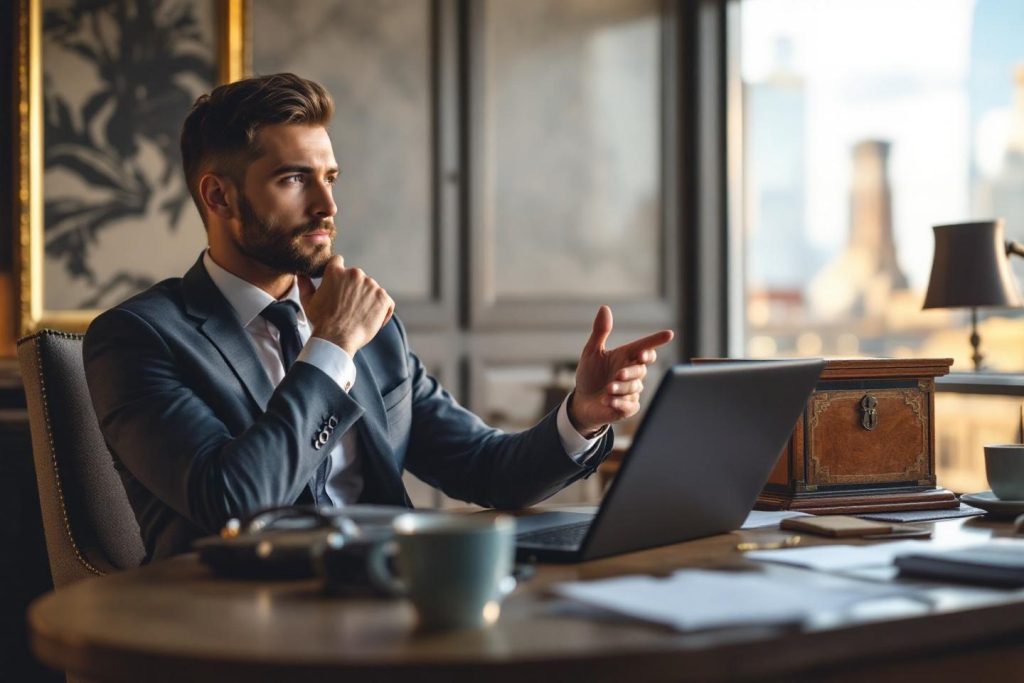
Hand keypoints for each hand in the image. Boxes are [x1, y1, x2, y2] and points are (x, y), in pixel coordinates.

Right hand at [300, 255, 394, 355]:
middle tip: (348, 307)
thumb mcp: (308, 301)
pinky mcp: (383, 298)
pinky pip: (386, 302)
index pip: (339, 262)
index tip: (339, 285)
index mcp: (336, 271)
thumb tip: (301, 275)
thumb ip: (305, 284)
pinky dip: (382, 310)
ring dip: (367, 299)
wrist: (337, 338)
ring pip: (371, 289)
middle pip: (356, 277)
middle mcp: (355, 274)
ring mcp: (371, 285)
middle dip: (354, 289)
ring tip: (358, 316)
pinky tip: (371, 320)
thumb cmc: (321, 321)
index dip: (338, 274)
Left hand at [568, 306, 673, 435]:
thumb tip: (605, 308)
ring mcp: (632, 391)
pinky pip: (630, 405)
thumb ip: (600, 332)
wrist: (581, 402)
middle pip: (641, 369)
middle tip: (618, 375)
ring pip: (634, 388)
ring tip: (606, 390)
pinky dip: (618, 402)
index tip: (669, 334)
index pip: (645, 347)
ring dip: (620, 388)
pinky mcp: (629, 408)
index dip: (656, 341)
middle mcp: (632, 373)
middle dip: (630, 372)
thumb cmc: (589, 375)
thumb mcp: (591, 352)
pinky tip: (607, 401)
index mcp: (626, 357)